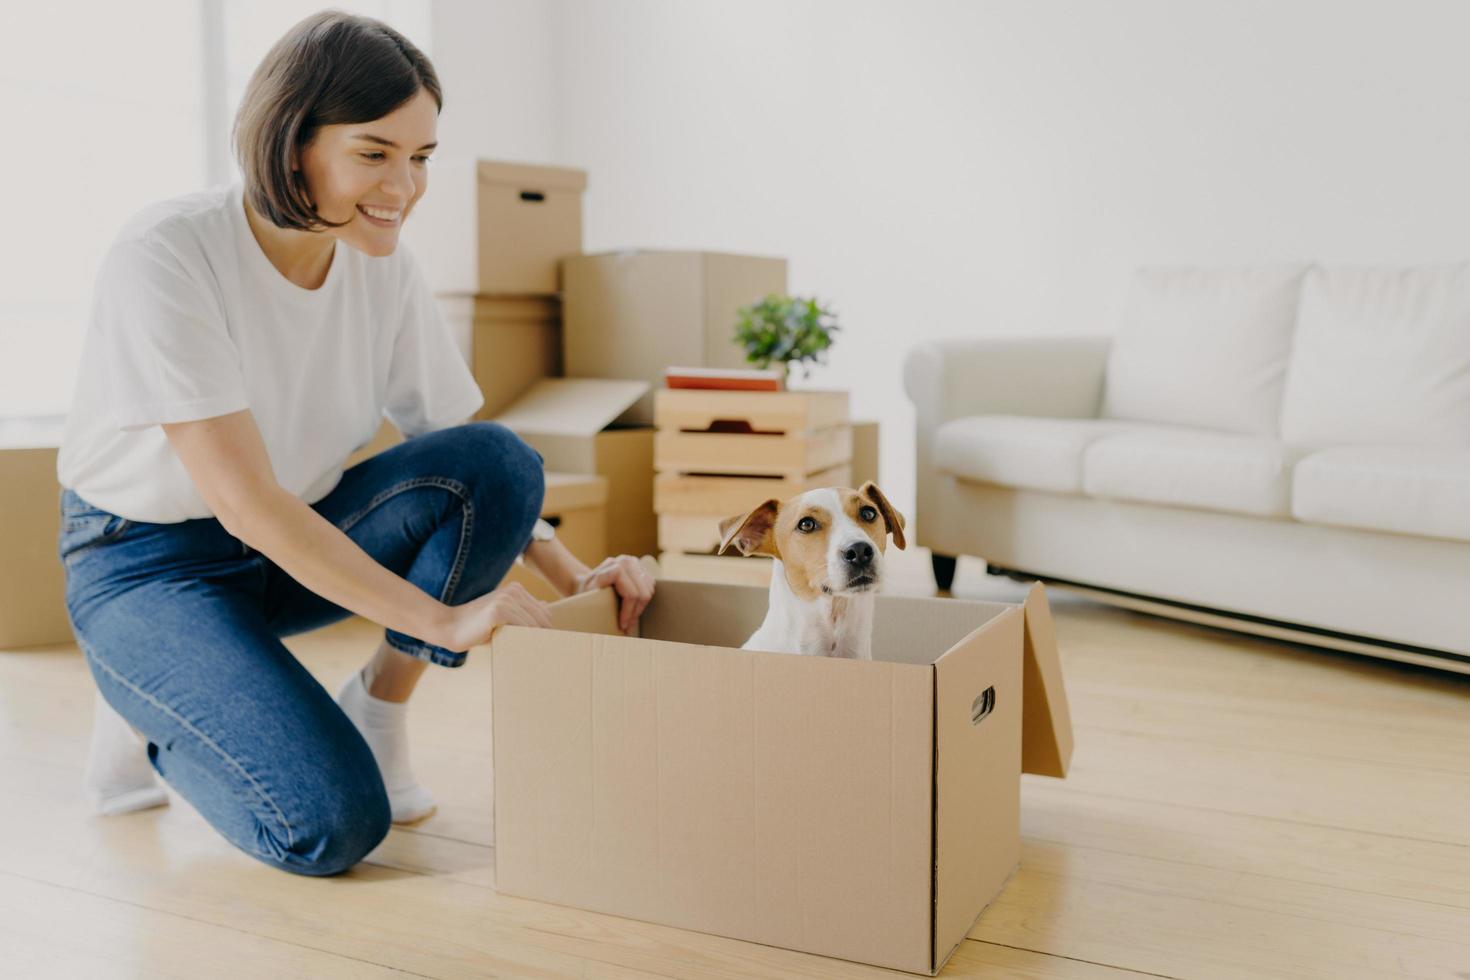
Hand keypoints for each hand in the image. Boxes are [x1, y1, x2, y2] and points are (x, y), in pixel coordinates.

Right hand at [437, 582, 551, 651]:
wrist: (449, 627)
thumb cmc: (478, 627)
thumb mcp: (503, 615)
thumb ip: (523, 610)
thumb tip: (547, 606)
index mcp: (516, 589)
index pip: (544, 613)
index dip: (545, 631)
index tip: (542, 647)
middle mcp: (513, 591)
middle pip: (542, 619)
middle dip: (543, 638)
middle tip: (539, 655)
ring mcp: (506, 599)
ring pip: (534, 626)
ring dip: (534, 642)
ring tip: (530, 656)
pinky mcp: (499, 611)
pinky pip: (522, 629)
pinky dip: (524, 641)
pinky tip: (520, 650)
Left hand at [575, 555, 655, 633]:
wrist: (586, 583)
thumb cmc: (586, 594)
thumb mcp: (588, 599)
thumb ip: (600, 603)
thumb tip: (610, 620)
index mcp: (614, 567)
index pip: (631, 594)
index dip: (628, 612)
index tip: (622, 625)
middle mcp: (626, 561)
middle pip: (642, 593)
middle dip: (635, 613)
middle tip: (628, 626)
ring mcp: (634, 562)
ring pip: (648, 591)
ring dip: (640, 608)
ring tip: (630, 619)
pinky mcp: (640, 567)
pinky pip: (650, 587)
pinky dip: (644, 601)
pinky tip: (633, 608)